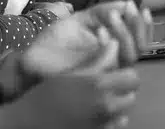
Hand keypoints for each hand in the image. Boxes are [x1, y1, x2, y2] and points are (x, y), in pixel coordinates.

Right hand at [0, 41, 139, 128]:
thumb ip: (97, 60)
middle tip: (109, 86)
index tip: (115, 72)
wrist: (32, 122)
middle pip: (132, 96)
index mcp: (99, 85)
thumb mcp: (71, 73)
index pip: (132, 77)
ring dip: (118, 106)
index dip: (125, 74)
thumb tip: (114, 44)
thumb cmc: (48, 94)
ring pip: (125, 112)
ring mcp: (104, 123)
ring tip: (101, 100)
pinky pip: (115, 126)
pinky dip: (111, 120)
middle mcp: (106, 106)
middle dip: (123, 91)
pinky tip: (96, 115)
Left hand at [9, 0, 150, 96]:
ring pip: (128, 57)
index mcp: (113, 47)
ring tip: (110, 16)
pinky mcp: (92, 76)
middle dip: (136, 27)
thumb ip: (102, 12)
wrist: (33, 58)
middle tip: (126, 10)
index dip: (143, 24)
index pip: (139, 39)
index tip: (135, 5)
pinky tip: (99, 31)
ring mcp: (104, 70)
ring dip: (123, 34)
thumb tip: (125, 3)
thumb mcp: (80, 20)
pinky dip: (107, 45)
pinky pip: (109, 64)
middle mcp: (113, 61)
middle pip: (140, 49)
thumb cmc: (56, 40)